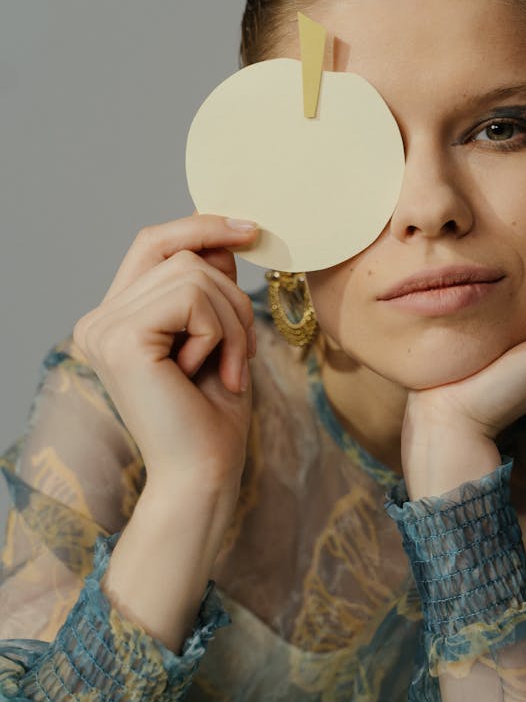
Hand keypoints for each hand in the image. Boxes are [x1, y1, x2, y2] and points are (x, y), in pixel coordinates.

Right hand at [72, 214, 258, 493]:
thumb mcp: (220, 335)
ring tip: (231, 368)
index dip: (200, 226)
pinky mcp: (121, 339)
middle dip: (231, 295)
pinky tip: (212, 372)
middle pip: (180, 254)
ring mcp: (103, 328)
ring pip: (192, 272)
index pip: (153, 243)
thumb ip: (211, 286)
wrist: (205, 475)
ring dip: (232, 320)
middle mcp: (99, 320)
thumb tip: (221, 234)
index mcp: (116, 318)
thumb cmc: (213, 415)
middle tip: (245, 352)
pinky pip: (192, 297)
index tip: (250, 230)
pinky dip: (221, 332)